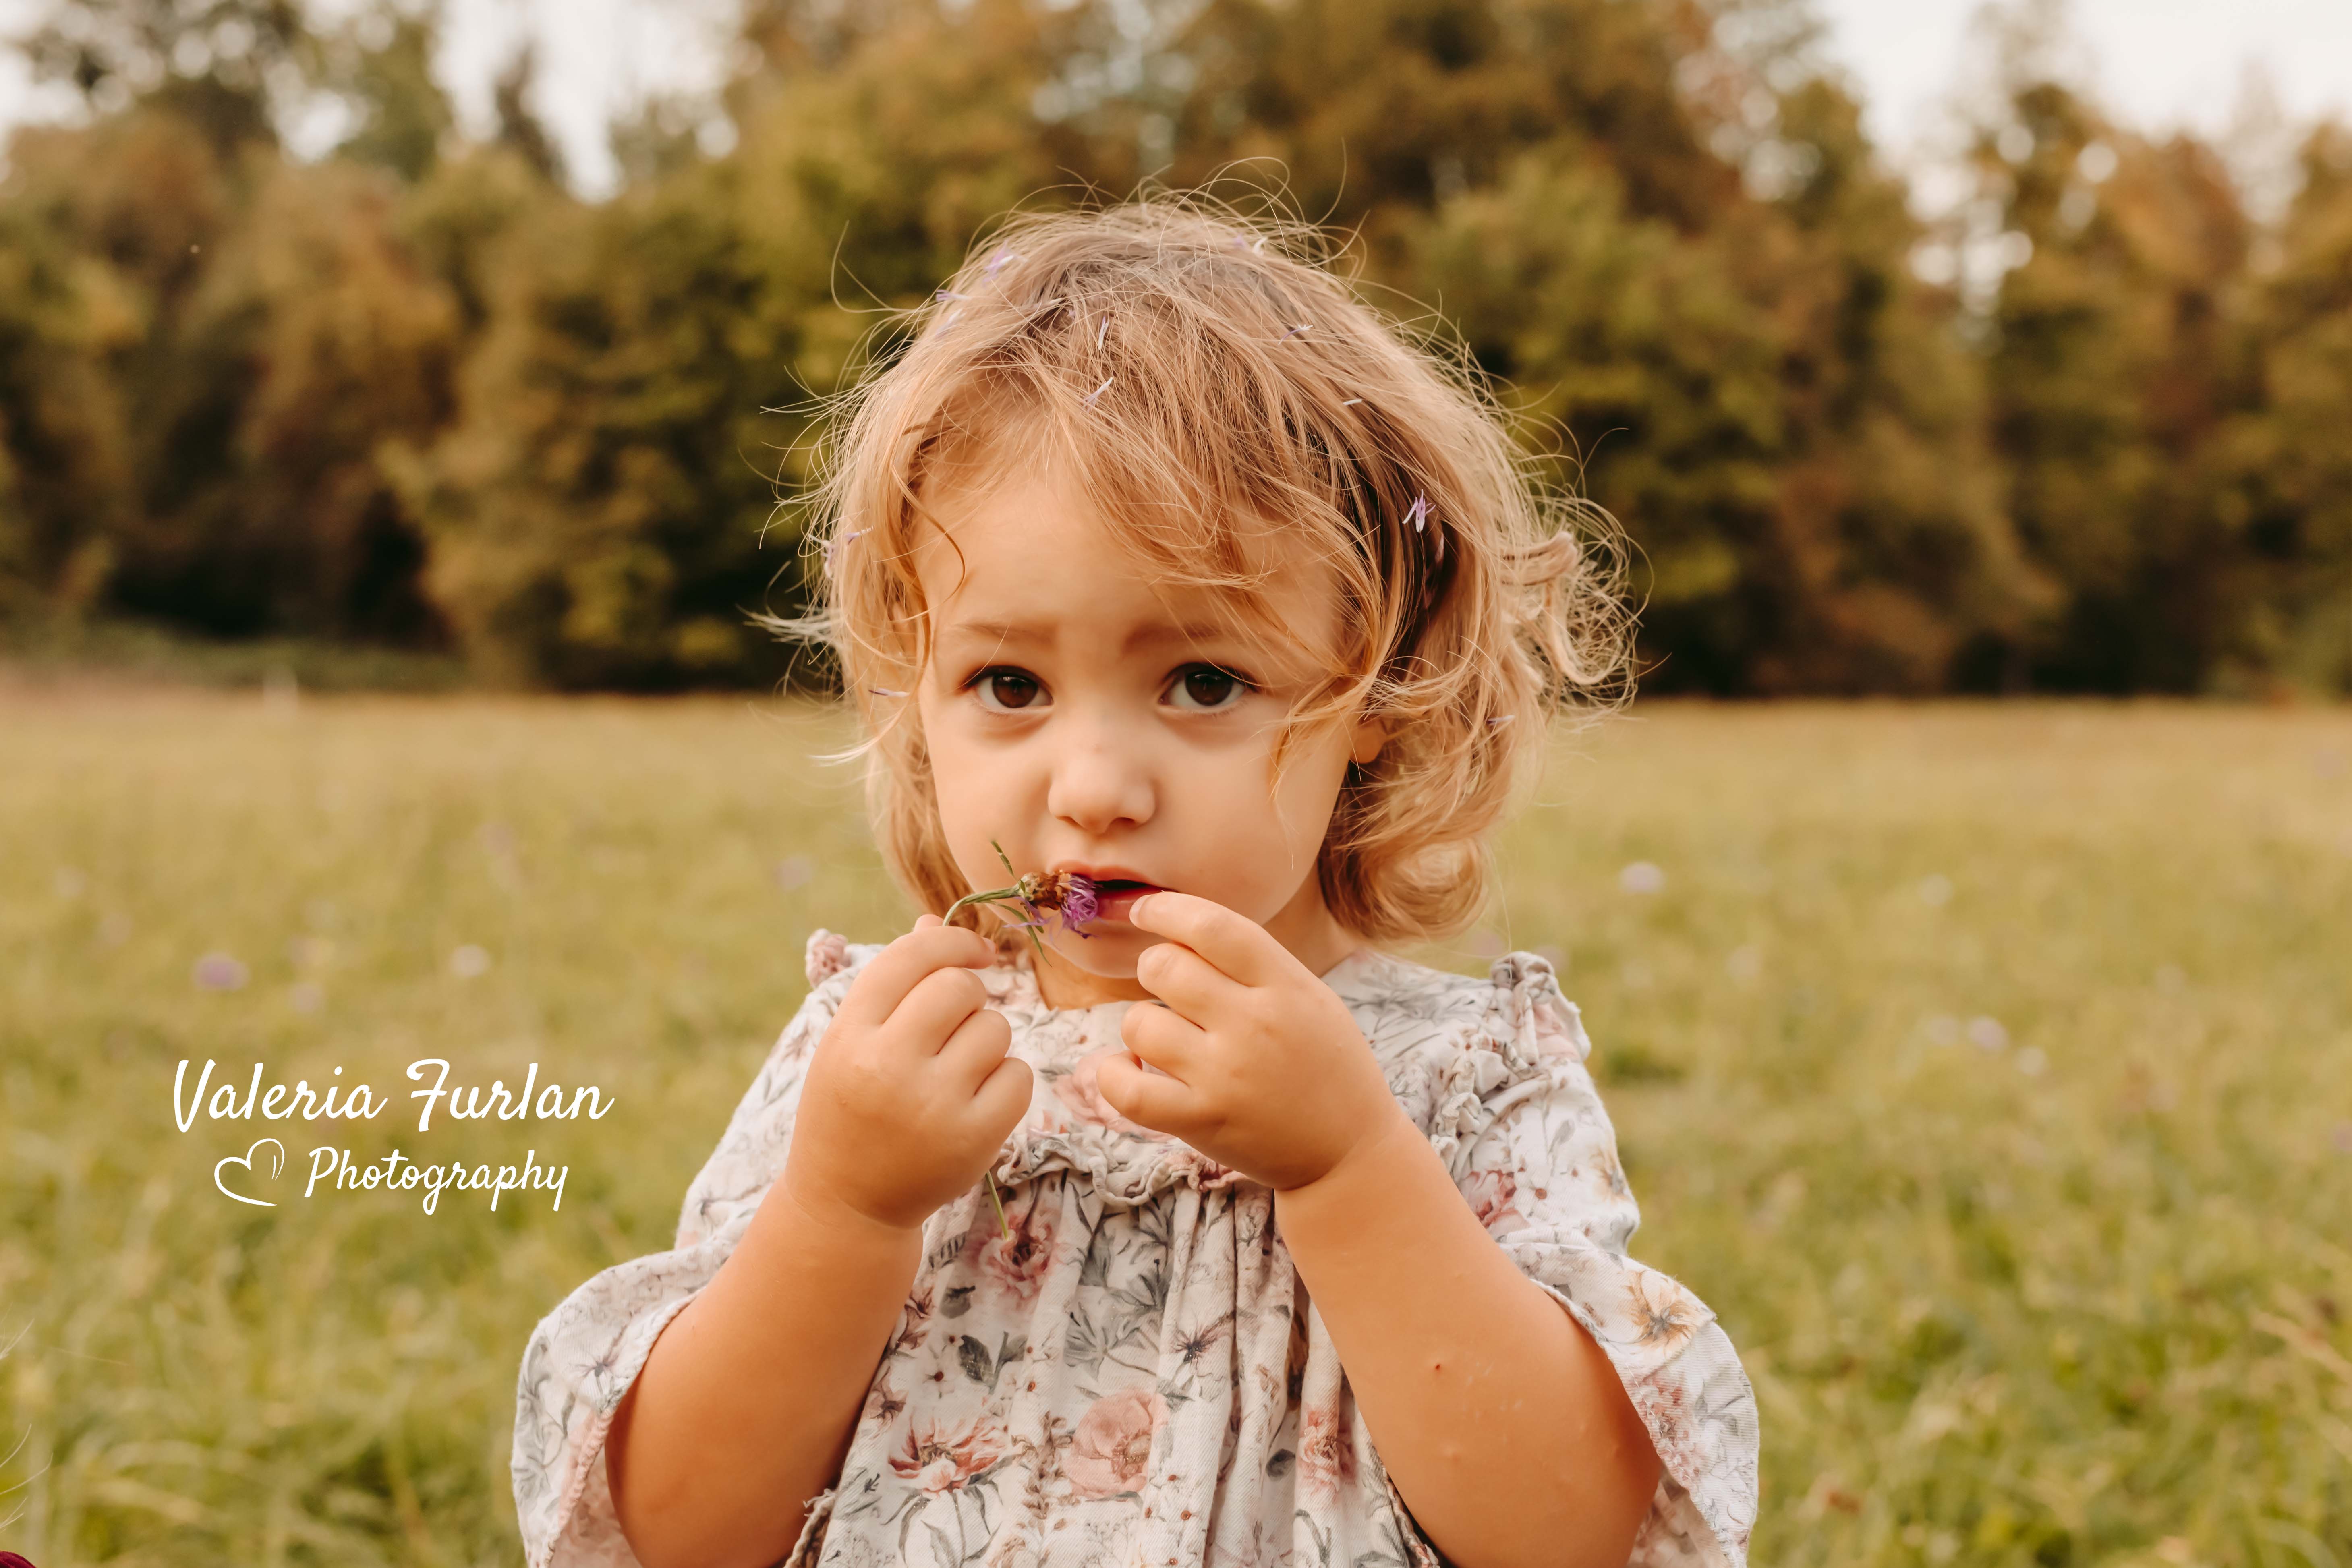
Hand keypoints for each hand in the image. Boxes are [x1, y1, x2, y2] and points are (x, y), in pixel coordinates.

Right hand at [782, 914, 1033, 1232]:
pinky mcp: (973, 1140)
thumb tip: (934, 920)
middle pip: (959, 987)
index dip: (952, 940)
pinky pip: (1019, 1074)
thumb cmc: (851, 1108)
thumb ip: (893, 982)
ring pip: (995, 1028)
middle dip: (969, 995)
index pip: (911, 956)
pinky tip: (976, 1100)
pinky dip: (1006, 1080)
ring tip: (955, 1071)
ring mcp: (933, 1106)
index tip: (975, 951)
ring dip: (986, 1040)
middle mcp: (888, 1067)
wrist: (847, 1204)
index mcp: (850, 1035)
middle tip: (955, 1024)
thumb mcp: (852, 1042)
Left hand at [1095, 893, 1412, 1192]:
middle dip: (1155, 966)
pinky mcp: (1201, 1121)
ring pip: (1140, 1023)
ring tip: (1165, 1036)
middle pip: (1165, 966)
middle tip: (1170, 985)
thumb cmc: (1326, 1067)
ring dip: (1141, 1023)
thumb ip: (1253, 964)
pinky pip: (1127, 1090)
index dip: (1166, 908)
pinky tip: (1130, 1067)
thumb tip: (1179, 929)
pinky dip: (1114, 1074)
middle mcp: (1253, 1025)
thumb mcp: (1310, 997)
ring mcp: (1224, 1076)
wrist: (1349, 1153)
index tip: (1146, 908)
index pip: (1212, 926)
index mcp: (1286, 986)